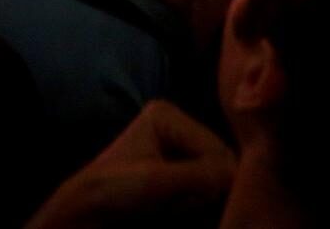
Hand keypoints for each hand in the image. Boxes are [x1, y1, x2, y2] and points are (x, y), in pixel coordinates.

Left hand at [25, 102, 234, 228]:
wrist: (88, 213)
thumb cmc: (113, 190)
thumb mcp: (157, 180)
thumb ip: (200, 175)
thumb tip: (242, 175)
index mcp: (167, 115)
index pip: (217, 150)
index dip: (210, 179)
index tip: (176, 193)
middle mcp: (178, 126)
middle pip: (222, 164)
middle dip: (204, 189)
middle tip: (173, 201)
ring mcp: (181, 149)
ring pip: (219, 181)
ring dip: (201, 199)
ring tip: (171, 204)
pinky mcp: (182, 172)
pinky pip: (209, 190)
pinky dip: (196, 203)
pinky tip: (174, 207)